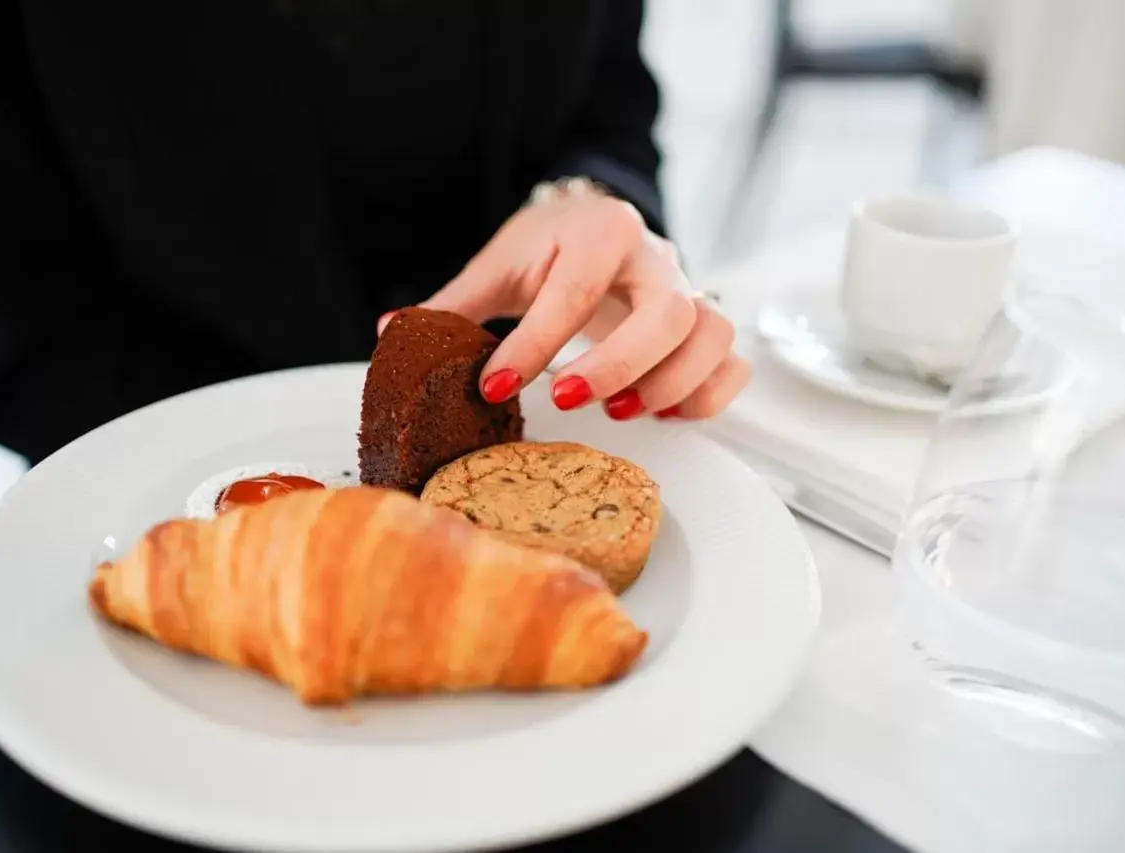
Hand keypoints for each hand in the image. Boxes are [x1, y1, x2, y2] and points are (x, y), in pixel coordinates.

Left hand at [400, 190, 748, 420]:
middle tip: (567, 400)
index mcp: (600, 231)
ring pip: (712, 336)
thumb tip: (393, 334)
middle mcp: (655, 259)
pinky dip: (707, 396)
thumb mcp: (500, 264)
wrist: (597, 220)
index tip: (494, 387)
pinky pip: (731, 362)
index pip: (573, 291)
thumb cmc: (548, 244)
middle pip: (669, 314)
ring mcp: (689, 290)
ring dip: (670, 385)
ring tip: (620, 411)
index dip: (534, 345)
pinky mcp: (704, 324)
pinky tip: (662, 413)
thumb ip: (454, 304)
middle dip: (618, 366)